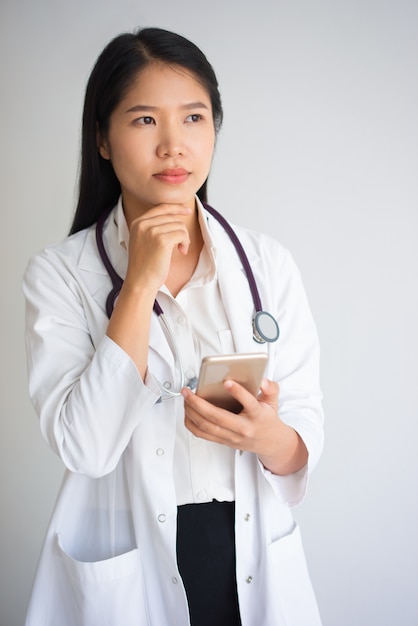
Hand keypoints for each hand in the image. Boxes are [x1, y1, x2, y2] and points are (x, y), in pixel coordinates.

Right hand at [124, 204, 191, 294]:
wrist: (140, 282)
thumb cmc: (144, 266)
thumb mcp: (143, 241)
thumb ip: (153, 228)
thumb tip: (175, 218)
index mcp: (138, 223)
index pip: (161, 208)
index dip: (176, 208)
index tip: (186, 211)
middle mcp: (143, 224)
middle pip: (172, 217)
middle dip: (181, 231)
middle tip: (180, 245)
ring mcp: (152, 231)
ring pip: (179, 226)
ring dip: (184, 238)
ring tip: (180, 250)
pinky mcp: (162, 241)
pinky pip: (182, 234)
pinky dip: (185, 243)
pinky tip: (181, 252)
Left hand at [182, 379, 307, 475]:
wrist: (269, 443)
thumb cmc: (267, 419)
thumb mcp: (273, 402)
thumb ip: (270, 389)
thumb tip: (262, 380)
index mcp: (257, 416)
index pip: (250, 404)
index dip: (238, 392)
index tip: (227, 381)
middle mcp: (243, 428)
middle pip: (217, 417)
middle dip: (198, 403)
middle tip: (188, 391)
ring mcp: (231, 437)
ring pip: (206, 426)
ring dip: (191, 412)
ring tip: (185, 398)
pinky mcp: (223, 441)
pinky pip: (202, 434)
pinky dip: (191, 423)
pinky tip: (187, 411)